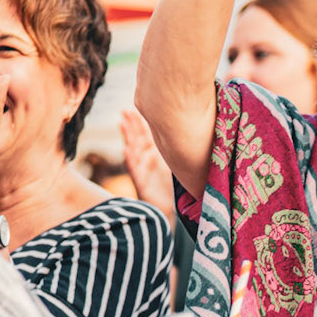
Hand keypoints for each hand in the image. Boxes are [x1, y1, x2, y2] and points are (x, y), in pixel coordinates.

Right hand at [120, 107, 175, 227]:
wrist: (173, 210)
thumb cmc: (177, 187)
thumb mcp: (180, 164)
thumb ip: (181, 150)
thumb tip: (195, 128)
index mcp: (156, 154)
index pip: (147, 133)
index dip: (142, 121)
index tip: (137, 107)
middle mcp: (147, 160)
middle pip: (137, 138)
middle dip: (131, 124)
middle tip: (125, 110)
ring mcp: (143, 170)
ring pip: (133, 150)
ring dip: (127, 137)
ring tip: (121, 124)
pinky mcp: (141, 183)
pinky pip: (135, 170)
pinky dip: (130, 160)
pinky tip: (126, 150)